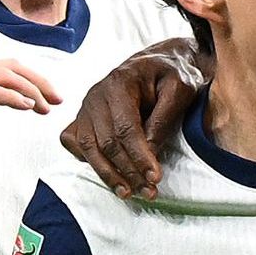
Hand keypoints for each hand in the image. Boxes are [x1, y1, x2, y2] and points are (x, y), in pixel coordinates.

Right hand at [64, 48, 199, 198]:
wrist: (161, 61)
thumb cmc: (172, 73)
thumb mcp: (179, 89)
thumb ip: (163, 119)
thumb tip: (149, 153)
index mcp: (119, 82)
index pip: (126, 128)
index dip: (140, 157)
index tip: (155, 178)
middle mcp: (96, 94)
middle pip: (107, 142)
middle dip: (128, 171)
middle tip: (149, 191)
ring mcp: (87, 106)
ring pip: (89, 147)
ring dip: (108, 174)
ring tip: (128, 193)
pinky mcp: (83, 117)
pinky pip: (75, 143)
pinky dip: (87, 160)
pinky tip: (108, 174)